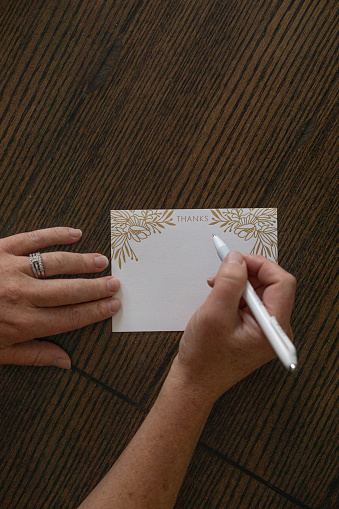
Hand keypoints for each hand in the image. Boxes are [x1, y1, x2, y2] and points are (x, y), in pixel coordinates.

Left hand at [0, 227, 119, 368]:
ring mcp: (12, 269)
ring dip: (83, 262)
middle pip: (71, 290)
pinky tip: (75, 234)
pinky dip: (56, 234)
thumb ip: (34, 355)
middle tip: (116, 282)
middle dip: (97, 287)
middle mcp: (22, 296)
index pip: (71, 317)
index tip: (114, 305)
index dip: (96, 311)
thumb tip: (66, 362)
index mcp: (24, 323)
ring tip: (102, 261)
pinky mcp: (1, 249)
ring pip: (57, 263)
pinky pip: (34, 238)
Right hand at [172, 251, 295, 401]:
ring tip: (215, 287)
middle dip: (246, 273)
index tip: (235, 260)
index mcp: (274, 328)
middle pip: (272, 285)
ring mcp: (266, 330)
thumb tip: (237, 258)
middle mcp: (276, 329)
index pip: (282, 282)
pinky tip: (218, 298)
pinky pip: (250, 302)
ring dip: (238, 283)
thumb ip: (229, 282)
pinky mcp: (254, 330)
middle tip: (221, 271)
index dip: (259, 265)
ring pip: (259, 291)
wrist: (195, 382)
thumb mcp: (214, 313)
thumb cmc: (204, 356)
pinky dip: (234, 294)